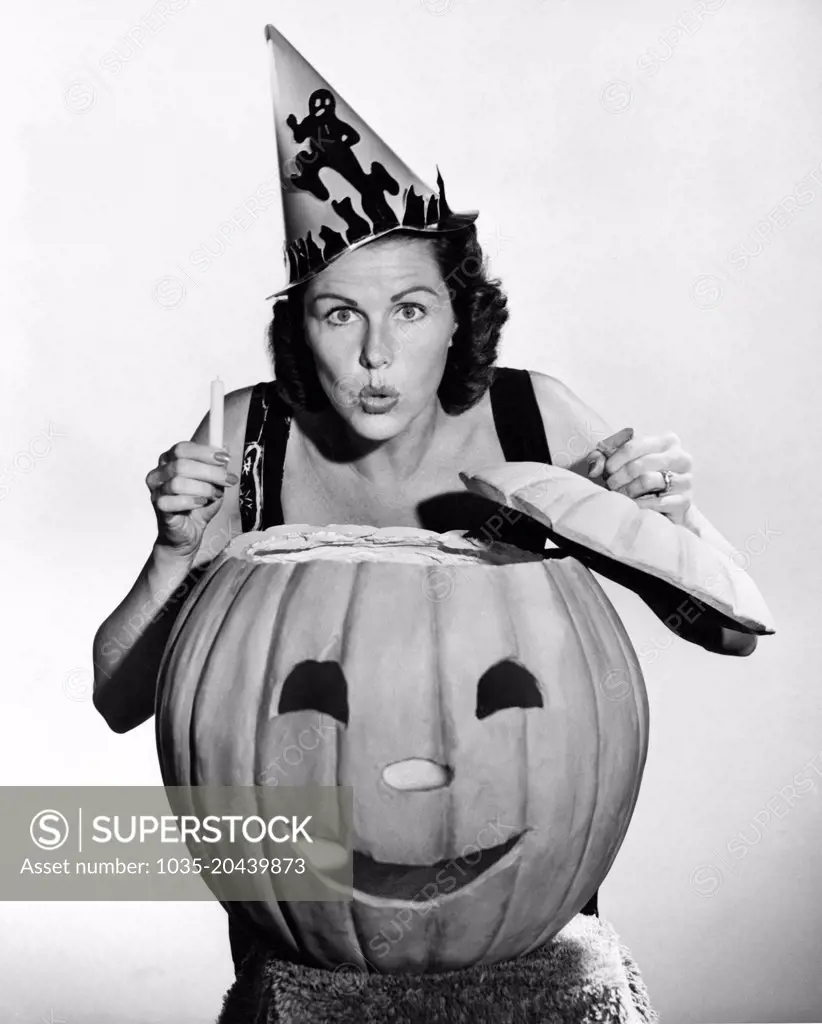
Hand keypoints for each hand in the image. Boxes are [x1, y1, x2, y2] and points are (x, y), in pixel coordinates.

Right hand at [146, 442, 237, 557]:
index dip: (205, 452)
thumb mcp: (213, 483)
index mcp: (170, 460)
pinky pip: (172, 501)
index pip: (182, 448)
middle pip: (181, 464)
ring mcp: (156, 490)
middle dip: (211, 472)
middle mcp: (159, 473)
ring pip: (178, 482)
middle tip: (228, 481)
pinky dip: (191, 502)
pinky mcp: (158, 507)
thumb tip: (225, 447)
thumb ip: (216, 465)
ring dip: (203, 489)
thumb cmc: (198, 506)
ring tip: (214, 495)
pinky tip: (201, 504)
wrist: (188, 534)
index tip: (225, 459)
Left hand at [593, 431, 693, 525]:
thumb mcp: (621, 463)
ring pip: (647, 481)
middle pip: (639, 464)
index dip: (614, 459)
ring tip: (621, 495)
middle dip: (619, 477)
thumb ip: (603, 458)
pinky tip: (632, 506)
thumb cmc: (640, 479)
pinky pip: (655, 502)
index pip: (633, 445)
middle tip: (610, 486)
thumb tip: (592, 468)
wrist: (668, 506)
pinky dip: (638, 505)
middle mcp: (681, 457)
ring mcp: (686, 479)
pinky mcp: (684, 501)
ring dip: (627, 491)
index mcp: (667, 441)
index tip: (606, 471)